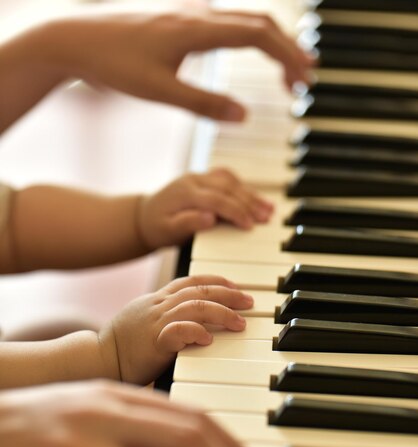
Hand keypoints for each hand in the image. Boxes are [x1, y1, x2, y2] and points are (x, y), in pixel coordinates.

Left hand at [48, 10, 313, 119]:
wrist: (78, 41)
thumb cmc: (114, 65)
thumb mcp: (160, 92)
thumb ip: (204, 104)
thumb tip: (245, 115)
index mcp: (197, 29)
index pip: (258, 35)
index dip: (287, 56)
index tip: (304, 81)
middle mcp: (199, 14)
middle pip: (260, 24)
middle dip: (288, 52)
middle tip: (305, 82)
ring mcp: (192, 14)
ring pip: (245, 22)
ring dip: (271, 46)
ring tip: (287, 74)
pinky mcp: (183, 22)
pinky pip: (228, 26)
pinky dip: (250, 42)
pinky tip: (252, 60)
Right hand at [100, 275, 252, 384]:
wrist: (96, 359)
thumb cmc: (123, 345)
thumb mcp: (146, 321)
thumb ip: (169, 315)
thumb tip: (197, 321)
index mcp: (157, 299)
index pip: (192, 281)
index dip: (217, 281)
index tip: (236, 287)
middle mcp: (158, 305)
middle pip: (200, 290)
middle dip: (228, 294)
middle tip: (249, 301)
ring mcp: (155, 322)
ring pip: (194, 306)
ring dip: (222, 313)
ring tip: (240, 322)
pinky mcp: (153, 342)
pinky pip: (178, 330)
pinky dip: (196, 331)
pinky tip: (209, 339)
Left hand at [137, 168, 274, 249]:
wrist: (144, 217)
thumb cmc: (157, 228)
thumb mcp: (168, 231)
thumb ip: (188, 223)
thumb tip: (210, 218)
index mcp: (185, 193)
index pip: (217, 200)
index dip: (235, 211)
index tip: (250, 225)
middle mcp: (193, 180)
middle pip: (228, 188)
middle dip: (250, 202)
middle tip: (267, 217)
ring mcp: (199, 177)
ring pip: (231, 180)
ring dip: (251, 194)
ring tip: (269, 208)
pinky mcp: (204, 178)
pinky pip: (228, 178)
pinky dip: (244, 187)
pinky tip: (257, 198)